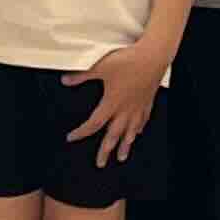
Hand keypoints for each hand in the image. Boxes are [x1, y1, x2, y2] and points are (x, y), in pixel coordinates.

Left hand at [82, 39, 172, 160]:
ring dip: (124, 146)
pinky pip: (142, 120)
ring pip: (130, 132)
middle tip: (100, 163)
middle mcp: (126, 109)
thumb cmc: (128, 62)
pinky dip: (138, 129)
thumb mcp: (100, 67)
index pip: (94, 123)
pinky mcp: (147, 101)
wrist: (153, 57)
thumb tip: (66, 80)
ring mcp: (138, 107)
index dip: (81, 132)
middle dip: (105, 151)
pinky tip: (137, 133)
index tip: (72, 138)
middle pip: (113, 135)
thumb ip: (82, 76)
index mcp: (112, 103)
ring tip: (122, 157)